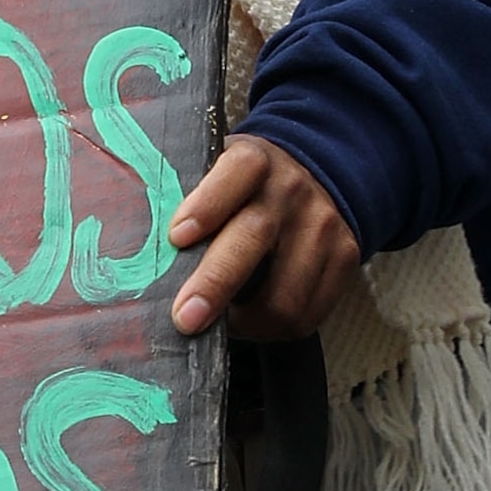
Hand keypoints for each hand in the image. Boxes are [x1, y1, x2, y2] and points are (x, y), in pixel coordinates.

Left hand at [168, 134, 359, 339]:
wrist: (321, 171)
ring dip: (246, 321)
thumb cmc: (248, 185)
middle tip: (185, 318)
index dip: (207, 205)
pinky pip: (308, 314)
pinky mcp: (345, 257)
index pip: (235, 173)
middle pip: (252, 239)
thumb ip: (193, 201)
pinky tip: (253, 319)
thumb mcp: (221, 172)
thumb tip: (145, 254)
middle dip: (215, 283)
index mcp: (253, 161)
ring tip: (221, 321)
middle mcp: (290, 190)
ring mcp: (322, 225)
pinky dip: (274, 329)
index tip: (177, 237)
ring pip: (285, 294)